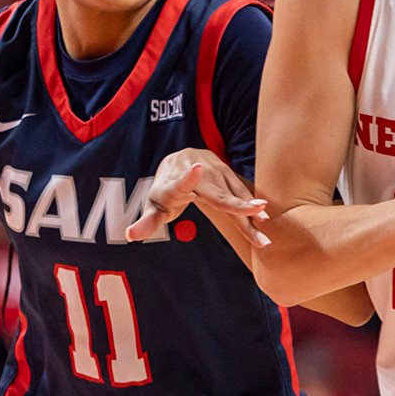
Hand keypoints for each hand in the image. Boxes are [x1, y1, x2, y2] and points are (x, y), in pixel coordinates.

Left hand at [127, 149, 268, 245]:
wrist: (178, 160)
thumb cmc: (165, 190)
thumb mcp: (154, 207)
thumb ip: (147, 222)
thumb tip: (130, 235)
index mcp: (173, 184)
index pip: (179, 182)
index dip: (187, 178)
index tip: (196, 169)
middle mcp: (195, 172)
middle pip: (218, 195)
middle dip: (238, 207)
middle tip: (258, 217)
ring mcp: (212, 169)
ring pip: (233, 193)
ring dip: (250, 210)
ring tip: (264, 226)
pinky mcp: (225, 171)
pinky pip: (239, 189)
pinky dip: (250, 203)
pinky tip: (263, 216)